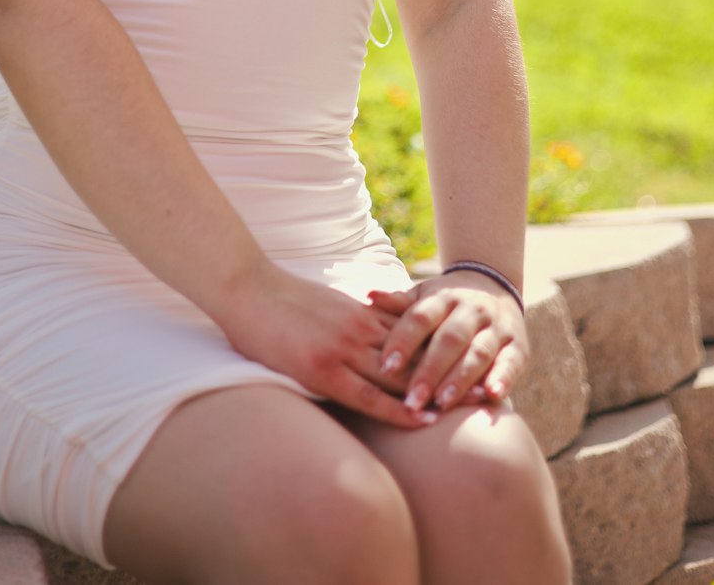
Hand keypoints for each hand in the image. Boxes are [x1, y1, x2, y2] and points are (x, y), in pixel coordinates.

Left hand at [219, 262, 441, 430]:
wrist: (248, 290)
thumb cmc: (258, 342)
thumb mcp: (287, 376)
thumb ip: (324, 387)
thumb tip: (350, 403)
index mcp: (324, 372)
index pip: (373, 400)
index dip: (404, 414)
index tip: (431, 424)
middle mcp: (343, 349)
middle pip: (396, 375)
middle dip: (431, 389)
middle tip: (465, 399)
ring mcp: (351, 324)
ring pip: (400, 347)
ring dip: (433, 361)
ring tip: (462, 368)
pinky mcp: (353, 306)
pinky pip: (390, 321)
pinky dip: (414, 334)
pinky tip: (437, 340)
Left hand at [366, 271, 528, 413]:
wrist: (493, 289)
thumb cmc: (445, 305)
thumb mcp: (423, 297)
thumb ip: (398, 303)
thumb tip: (369, 296)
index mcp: (443, 297)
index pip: (421, 317)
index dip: (403, 341)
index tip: (385, 366)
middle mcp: (471, 310)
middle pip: (449, 339)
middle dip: (430, 370)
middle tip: (411, 400)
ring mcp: (496, 328)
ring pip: (479, 352)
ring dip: (461, 378)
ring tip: (442, 402)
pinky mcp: (518, 346)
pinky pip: (512, 362)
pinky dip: (503, 378)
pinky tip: (492, 395)